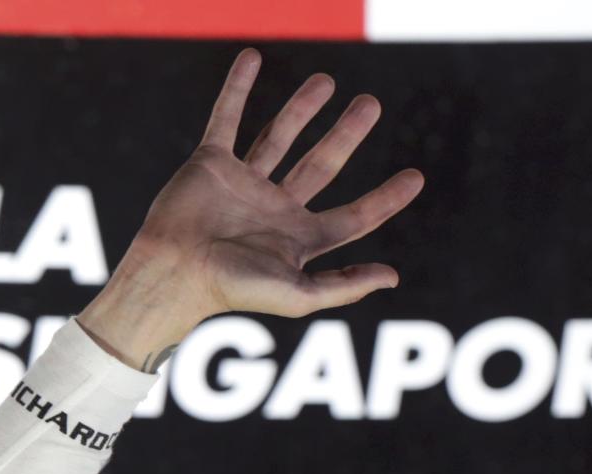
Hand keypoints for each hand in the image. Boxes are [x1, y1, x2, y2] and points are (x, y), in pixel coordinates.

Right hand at [79, 48, 423, 369]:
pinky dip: (238, 88)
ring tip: (327, 81)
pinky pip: (227, 118)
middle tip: (370, 105)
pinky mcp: (211, 163)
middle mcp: (276, 209)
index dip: (386, 199)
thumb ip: (345, 286)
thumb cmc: (235, 289)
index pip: (353, 217)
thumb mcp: (298, 295)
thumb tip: (392, 276)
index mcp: (299, 240)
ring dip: (302, 108)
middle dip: (347, 135)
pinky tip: (253, 59)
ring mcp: (244, 184)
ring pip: (280, 137)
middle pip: (321, 165)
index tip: (416, 177)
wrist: (176, 270)